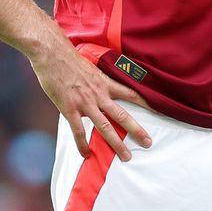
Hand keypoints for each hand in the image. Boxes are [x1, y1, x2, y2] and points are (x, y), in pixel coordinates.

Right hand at [29, 41, 152, 161]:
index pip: (131, 93)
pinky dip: (82, 144)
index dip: (145, 102)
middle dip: (136, 130)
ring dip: (116, 143)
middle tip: (148, 142)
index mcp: (105, 83)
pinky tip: (87, 154)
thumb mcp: (91, 68)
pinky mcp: (70, 109)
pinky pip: (78, 131)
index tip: (158, 110)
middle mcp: (99, 94)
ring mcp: (85, 103)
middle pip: (122, 115)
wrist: (53, 54)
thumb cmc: (70, 59)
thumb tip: (101, 90)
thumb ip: (98, 81)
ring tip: (126, 156)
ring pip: (105, 127)